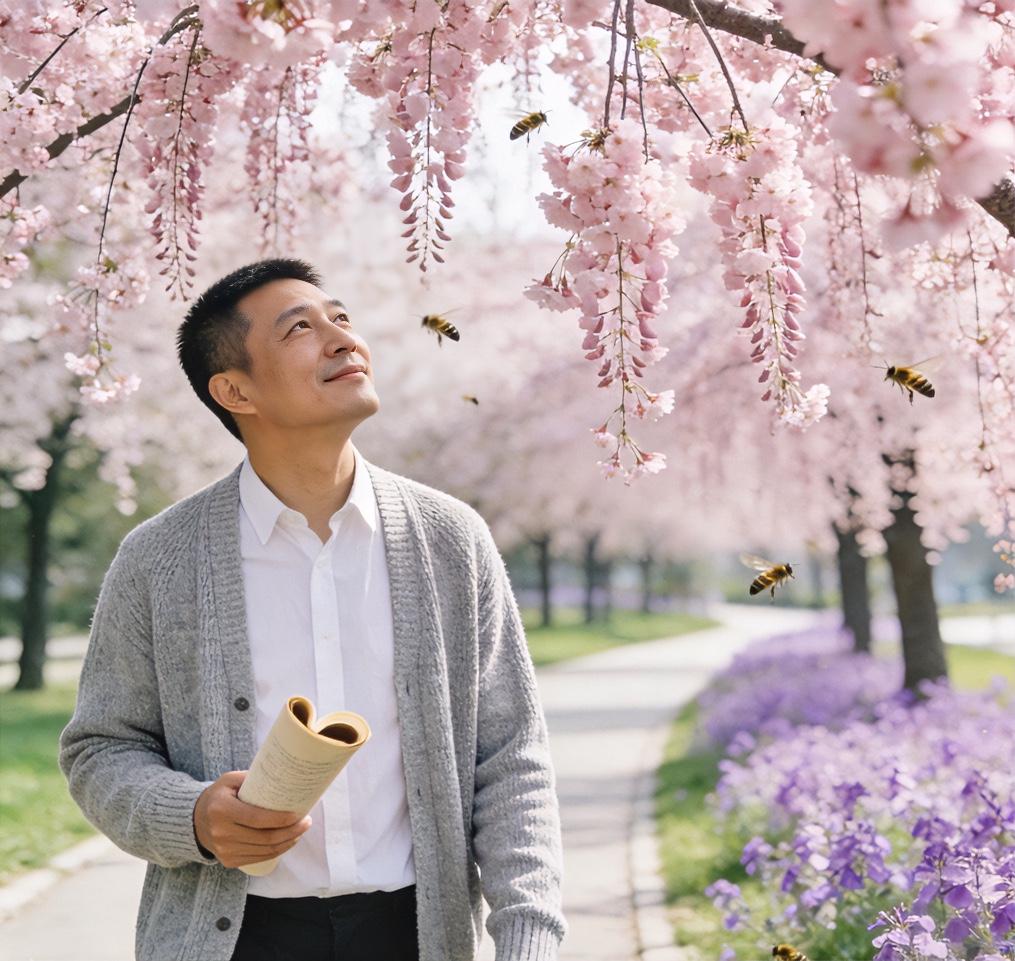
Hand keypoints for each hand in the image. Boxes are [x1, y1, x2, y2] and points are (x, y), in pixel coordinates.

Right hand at [193, 770, 311, 868]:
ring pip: (264, 852)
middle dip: (291, 832)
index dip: (281, 819)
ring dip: (287, 843)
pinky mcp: (229, 861)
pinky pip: (258, 858)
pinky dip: (276, 851)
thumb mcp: (230, 780)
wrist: (196, 821)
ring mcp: (224, 851)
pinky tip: (287, 841)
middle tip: (306, 822)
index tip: (299, 814)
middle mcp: (221, 833)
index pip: (257, 819)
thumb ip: (253, 778)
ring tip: (300, 831)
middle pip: (264, 838)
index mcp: (221, 810)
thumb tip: (283, 776)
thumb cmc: (219, 795)